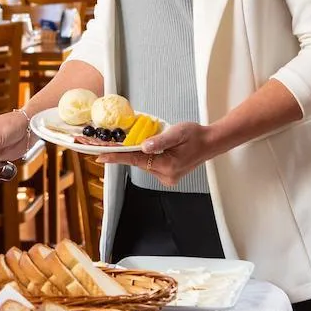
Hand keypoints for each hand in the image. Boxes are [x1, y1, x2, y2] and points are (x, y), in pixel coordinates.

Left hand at [106, 121, 220, 186]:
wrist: (210, 143)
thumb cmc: (195, 135)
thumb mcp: (177, 132)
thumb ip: (160, 140)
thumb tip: (143, 146)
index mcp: (169, 166)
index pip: (136, 160)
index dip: (117, 157)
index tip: (101, 156)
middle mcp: (167, 176)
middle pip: (139, 163)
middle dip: (127, 152)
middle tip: (113, 143)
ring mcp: (168, 178)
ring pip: (144, 164)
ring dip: (140, 153)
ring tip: (148, 141)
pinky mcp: (168, 176)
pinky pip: (151, 165)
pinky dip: (148, 157)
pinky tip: (152, 148)